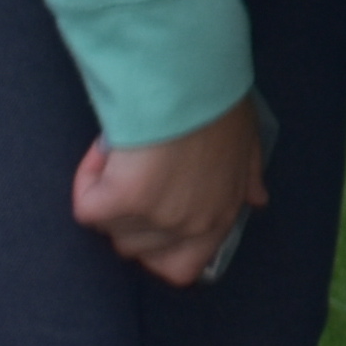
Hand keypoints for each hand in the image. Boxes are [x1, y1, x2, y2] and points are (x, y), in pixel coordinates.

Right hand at [68, 96, 266, 285]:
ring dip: (108, 194)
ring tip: (125, 152)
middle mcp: (190, 226)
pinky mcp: (124, 202)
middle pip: (135, 249)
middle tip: (133, 171)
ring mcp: (157, 217)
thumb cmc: (220, 102)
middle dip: (127, 216)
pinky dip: (88, 180)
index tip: (147, 217)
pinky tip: (107, 150)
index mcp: (220, 216)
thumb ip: (248, 176)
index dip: (155, 249)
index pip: (181, 268)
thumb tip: (257, 199)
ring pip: (110, 227)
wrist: (193, 77)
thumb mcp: (247, 141)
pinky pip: (87, 208)